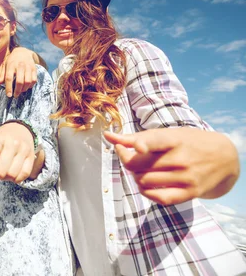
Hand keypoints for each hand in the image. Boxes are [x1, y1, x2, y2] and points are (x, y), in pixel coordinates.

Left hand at [0, 47, 37, 97]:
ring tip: (21, 91)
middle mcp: (20, 66)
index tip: (9, 95)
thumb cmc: (12, 60)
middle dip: (17, 91)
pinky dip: (30, 86)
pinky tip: (27, 87)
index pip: (9, 78)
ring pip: (28, 82)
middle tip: (15, 95)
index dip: (9, 88)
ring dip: (24, 89)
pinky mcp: (34, 69)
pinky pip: (34, 80)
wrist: (23, 52)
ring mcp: (28, 67)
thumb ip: (2, 75)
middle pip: (19, 81)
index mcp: (11, 65)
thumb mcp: (5, 65)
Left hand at [0, 122, 35, 183]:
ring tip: (3, 172)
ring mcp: (24, 151)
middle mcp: (13, 144)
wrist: (20, 129)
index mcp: (0, 138)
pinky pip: (24, 174)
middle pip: (2, 170)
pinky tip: (12, 174)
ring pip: (13, 174)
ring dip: (5, 178)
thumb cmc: (2, 140)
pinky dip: (16, 179)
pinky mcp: (31, 157)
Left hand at [105, 128, 239, 205]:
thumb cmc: (189, 142)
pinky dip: (147, 192)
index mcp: (175, 140)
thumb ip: (137, 137)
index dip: (144, 144)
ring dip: (136, 177)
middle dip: (129, 162)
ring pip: (144, 181)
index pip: (157, 141)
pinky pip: (160, 198)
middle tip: (134, 157)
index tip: (138, 147)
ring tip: (143, 171)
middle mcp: (181, 159)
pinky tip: (148, 185)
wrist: (225, 158)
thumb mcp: (169, 134)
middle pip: (138, 165)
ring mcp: (186, 177)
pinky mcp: (190, 193)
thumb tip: (108, 136)